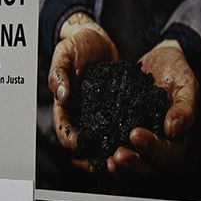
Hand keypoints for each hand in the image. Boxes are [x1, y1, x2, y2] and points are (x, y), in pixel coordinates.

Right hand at [48, 12, 119, 150]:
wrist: (98, 39)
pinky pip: (120, 126)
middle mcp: (81, 114)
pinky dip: (127, 136)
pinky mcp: (116, 110)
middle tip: (106, 162)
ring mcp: (98, 114)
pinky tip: (139, 141)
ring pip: (103, 140)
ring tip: (125, 157)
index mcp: (64, 106)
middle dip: (93, 155)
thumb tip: (62, 95)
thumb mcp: (65, 55)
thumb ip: (60, 74)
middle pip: (84, 143)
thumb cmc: (77, 45)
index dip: (70, 139)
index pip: (63, 129)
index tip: (80, 145)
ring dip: (112, 150)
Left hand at [106, 40, 195, 176]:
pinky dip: (100, 162)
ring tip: (104, 162)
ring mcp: (135, 147)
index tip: (136, 134)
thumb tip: (174, 129)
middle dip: (132, 165)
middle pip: (147, 169)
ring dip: (116, 170)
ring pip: (127, 170)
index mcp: (175, 139)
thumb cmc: (174, 73)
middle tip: (117, 156)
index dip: (153, 149)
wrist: (154, 63)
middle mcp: (155, 148)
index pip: (169, 154)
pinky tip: (88, 157)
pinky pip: (109, 157)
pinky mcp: (116, 139)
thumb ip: (184, 106)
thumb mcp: (185, 84)